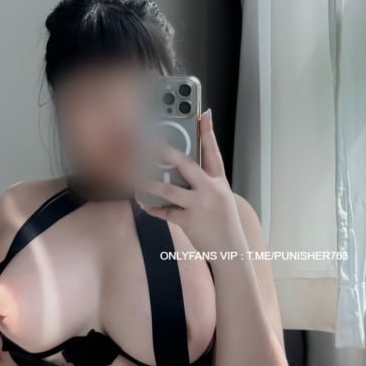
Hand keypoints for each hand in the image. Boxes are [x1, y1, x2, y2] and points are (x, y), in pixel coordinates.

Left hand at [139, 109, 237, 251]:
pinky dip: (152, 207)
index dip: (209, 132)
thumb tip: (180, 167)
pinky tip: (142, 202)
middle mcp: (210, 190)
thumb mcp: (220, 197)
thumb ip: (204, 181)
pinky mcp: (189, 221)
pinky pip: (164, 212)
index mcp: (219, 181)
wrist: (231, 251)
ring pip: (168, 189)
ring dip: (148, 183)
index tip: (204, 114)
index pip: (214, 152)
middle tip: (151, 142)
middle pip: (186, 164)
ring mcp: (199, 205)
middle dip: (166, 152)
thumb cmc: (222, 222)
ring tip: (135, 177)